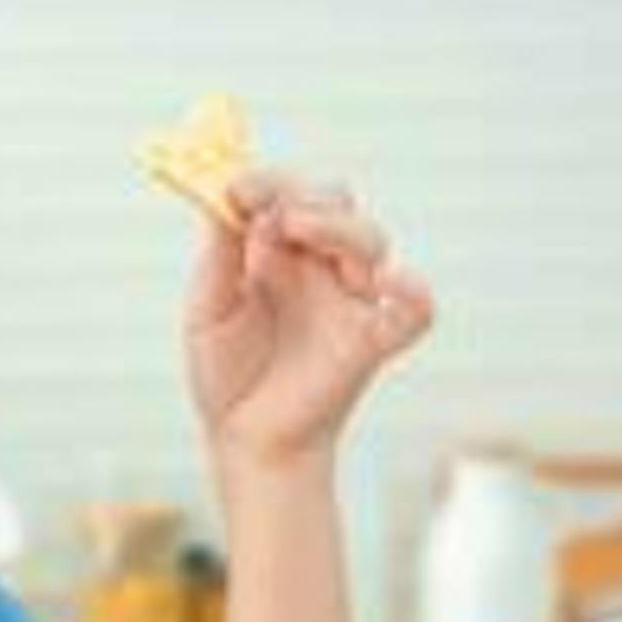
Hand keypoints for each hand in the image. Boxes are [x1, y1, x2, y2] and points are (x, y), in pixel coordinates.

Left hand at [185, 171, 435, 471]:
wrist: (243, 437)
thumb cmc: (226, 371)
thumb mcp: (208, 309)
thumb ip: (221, 256)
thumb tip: (227, 199)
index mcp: (277, 252)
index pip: (285, 195)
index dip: (267, 183)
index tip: (238, 187)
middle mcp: (319, 267)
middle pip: (334, 203)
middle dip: (305, 197)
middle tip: (273, 210)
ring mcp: (350, 299)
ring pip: (369, 240)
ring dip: (337, 227)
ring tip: (297, 229)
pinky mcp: (372, 340)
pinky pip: (413, 312)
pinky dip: (413, 294)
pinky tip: (393, 282)